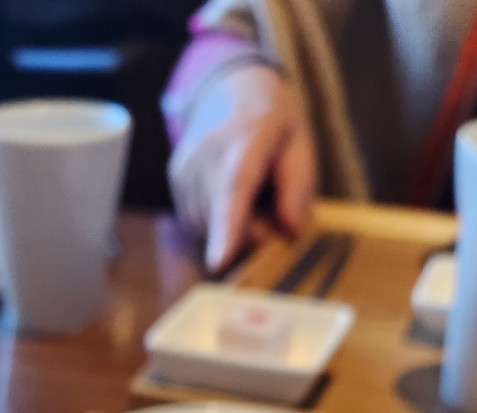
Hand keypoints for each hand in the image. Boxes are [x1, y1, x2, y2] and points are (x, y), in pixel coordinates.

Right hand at [168, 63, 316, 271]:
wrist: (230, 86)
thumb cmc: (273, 119)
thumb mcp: (300, 141)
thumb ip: (298, 186)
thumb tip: (288, 232)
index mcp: (247, 138)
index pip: (234, 189)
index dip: (226, 229)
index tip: (219, 262)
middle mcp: (207, 153)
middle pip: (228, 220)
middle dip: (254, 227)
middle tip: (269, 198)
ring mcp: (186, 168)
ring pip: (211, 226)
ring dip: (235, 223)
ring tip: (247, 187)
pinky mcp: (176, 180)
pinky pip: (199, 222)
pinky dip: (217, 218)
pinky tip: (227, 191)